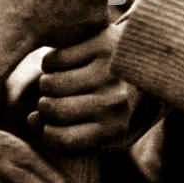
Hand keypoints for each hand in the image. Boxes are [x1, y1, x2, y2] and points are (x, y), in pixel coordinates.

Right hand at [29, 25, 141, 152]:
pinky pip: (54, 59)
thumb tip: (31, 120)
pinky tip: (66, 63)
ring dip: (47, 83)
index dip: (47, 134)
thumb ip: (68, 132)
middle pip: (52, 110)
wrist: (152, 59)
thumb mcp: (104, 125)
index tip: (49, 126)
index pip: (63, 140)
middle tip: (55, 99)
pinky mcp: (100, 42)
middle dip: (45, 105)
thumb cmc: (120, 99)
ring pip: (49, 83)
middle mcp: (114, 100)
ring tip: (61, 81)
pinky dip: (52, 62)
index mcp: (117, 127)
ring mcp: (107, 70)